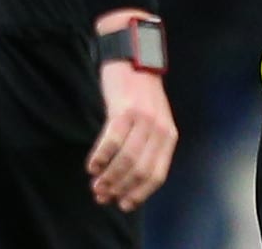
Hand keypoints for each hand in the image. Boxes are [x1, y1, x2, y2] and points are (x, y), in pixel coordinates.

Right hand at [86, 61, 177, 210]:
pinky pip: (111, 141)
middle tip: (102, 197)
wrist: (134, 56)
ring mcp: (143, 119)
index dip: (139, 194)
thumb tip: (130, 180)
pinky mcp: (124, 110)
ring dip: (108, 178)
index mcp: (169, 135)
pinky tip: (92, 167)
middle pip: (140, 171)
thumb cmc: (140, 93)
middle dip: (120, 189)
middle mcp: (159, 129)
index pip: (157, 175)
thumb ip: (149, 145)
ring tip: (96, 186)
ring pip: (125, 160)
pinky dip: (100, 158)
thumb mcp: (155, 119)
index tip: (124, 205)